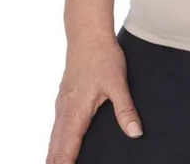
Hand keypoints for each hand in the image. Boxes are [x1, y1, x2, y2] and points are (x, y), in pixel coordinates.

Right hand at [46, 32, 143, 163]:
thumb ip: (125, 110)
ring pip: (54, 137)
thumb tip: (135, 133)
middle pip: (55, 147)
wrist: (88, 34)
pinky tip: (58, 143)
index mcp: (76, 113)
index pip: (67, 150)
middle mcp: (65, 111)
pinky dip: (55, 140)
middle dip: (56, 164)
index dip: (65, 166)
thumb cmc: (102, 57)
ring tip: (54, 166)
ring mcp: (62, 103)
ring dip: (54, 154)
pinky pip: (56, 126)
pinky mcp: (64, 96)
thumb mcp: (118, 83)